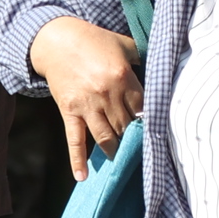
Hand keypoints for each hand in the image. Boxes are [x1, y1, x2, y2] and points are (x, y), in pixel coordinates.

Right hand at [28, 14, 143, 178]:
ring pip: (106, 137)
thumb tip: (162, 70)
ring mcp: (87, 105)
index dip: (150, 122)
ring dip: (116, 151)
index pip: (143, 109)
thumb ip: (143, 58)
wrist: (56, 40)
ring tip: (123, 162)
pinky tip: (82, 176)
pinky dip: (78, 160)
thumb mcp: (124, 44)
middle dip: (135, 139)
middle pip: (126, 126)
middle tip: (144, 152)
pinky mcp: (69, 111)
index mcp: (123, 77)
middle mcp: (106, 94)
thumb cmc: (94, 41)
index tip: (156, 133)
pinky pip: (75, 139)